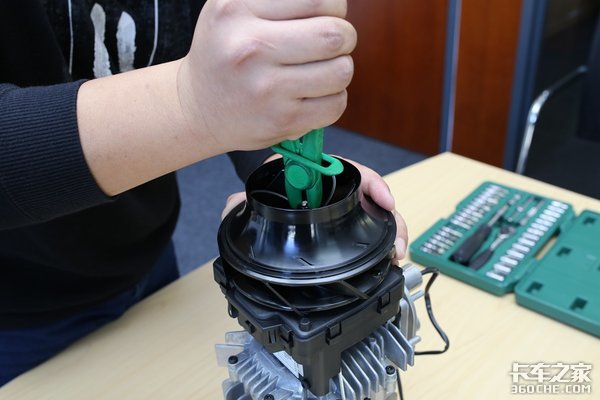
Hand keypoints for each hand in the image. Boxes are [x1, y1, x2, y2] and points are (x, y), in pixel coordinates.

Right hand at [178, 0, 356, 152]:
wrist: (197, 107)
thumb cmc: (226, 51)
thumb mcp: (235, 7)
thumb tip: (331, 3)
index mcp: (237, 8)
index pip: (319, 0)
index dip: (333, 8)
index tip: (322, 17)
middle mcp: (249, 47)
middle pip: (335, 35)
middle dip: (343, 37)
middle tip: (329, 44)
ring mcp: (265, 88)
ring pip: (341, 72)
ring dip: (339, 70)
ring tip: (319, 70)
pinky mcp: (280, 120)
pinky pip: (335, 105)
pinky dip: (332, 99)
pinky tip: (311, 95)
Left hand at [221, 158, 408, 261]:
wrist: (262, 202)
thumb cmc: (263, 190)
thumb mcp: (253, 194)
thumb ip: (241, 202)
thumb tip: (235, 206)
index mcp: (316, 174)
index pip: (351, 172)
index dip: (372, 184)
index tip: (384, 199)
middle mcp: (335, 189)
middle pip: (373, 199)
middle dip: (389, 220)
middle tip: (396, 243)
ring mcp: (342, 209)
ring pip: (375, 218)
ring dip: (389, 236)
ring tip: (396, 256)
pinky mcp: (344, 227)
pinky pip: (367, 233)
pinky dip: (380, 246)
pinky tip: (387, 260)